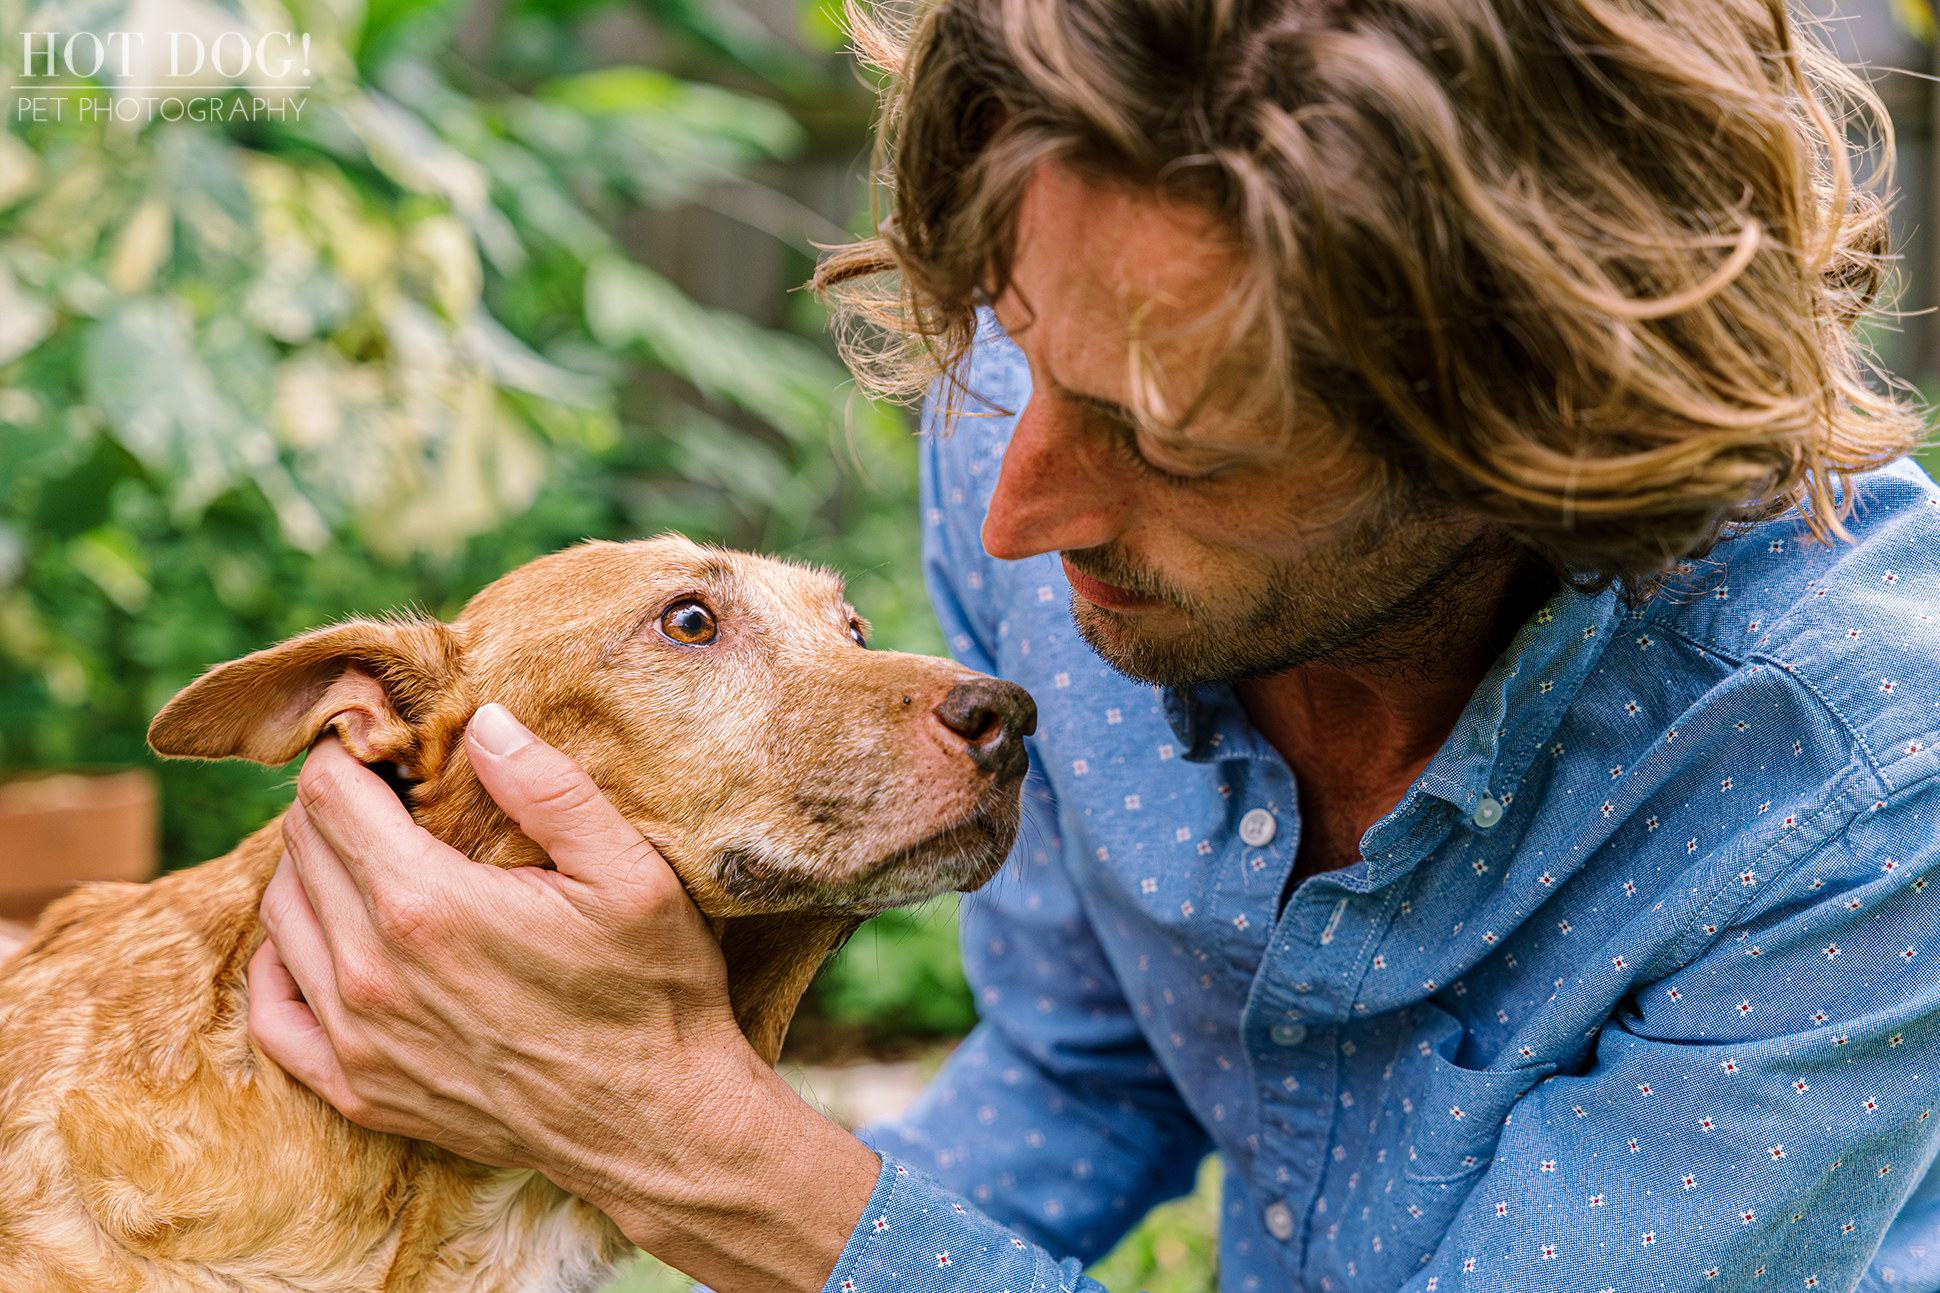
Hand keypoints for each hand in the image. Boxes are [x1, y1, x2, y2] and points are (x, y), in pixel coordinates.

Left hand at [249, 705, 878, 1292]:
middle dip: (335, 806)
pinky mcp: (359, 1091)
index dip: (349, 754)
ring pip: (280, 920)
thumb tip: (481, 719)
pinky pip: (274, 1014)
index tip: (385, 746)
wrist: (657, 1127)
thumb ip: (549, 787)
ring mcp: (356, 1039)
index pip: (330, 797)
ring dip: (311, 873)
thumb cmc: (653, 994)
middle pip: (301, 848)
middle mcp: (371, 971)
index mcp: (427, 904)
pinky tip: (323, 942)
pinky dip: (283, 964)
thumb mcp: (629, 872)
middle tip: (387, 794)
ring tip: (367, 858)